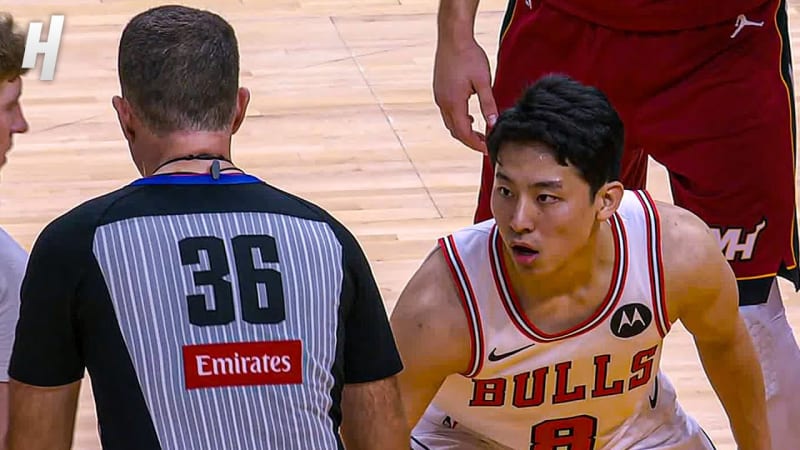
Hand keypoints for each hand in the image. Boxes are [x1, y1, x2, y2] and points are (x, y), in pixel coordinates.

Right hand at [433, 38, 497, 153]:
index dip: (475, 144)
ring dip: (464, 130)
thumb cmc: (469, 56)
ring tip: (479, 133)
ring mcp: (439, 97)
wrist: (453, 37)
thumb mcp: (484, 81)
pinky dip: (458, 120)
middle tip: (485, 144)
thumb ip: (488, 104)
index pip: (464, 133)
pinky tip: (470, 117)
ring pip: (450, 122)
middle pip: (455, 131)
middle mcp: (443, 103)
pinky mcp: (439, 90)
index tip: (487, 149)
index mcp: (454, 103)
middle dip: (470, 140)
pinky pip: (447, 112)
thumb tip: (493, 124)